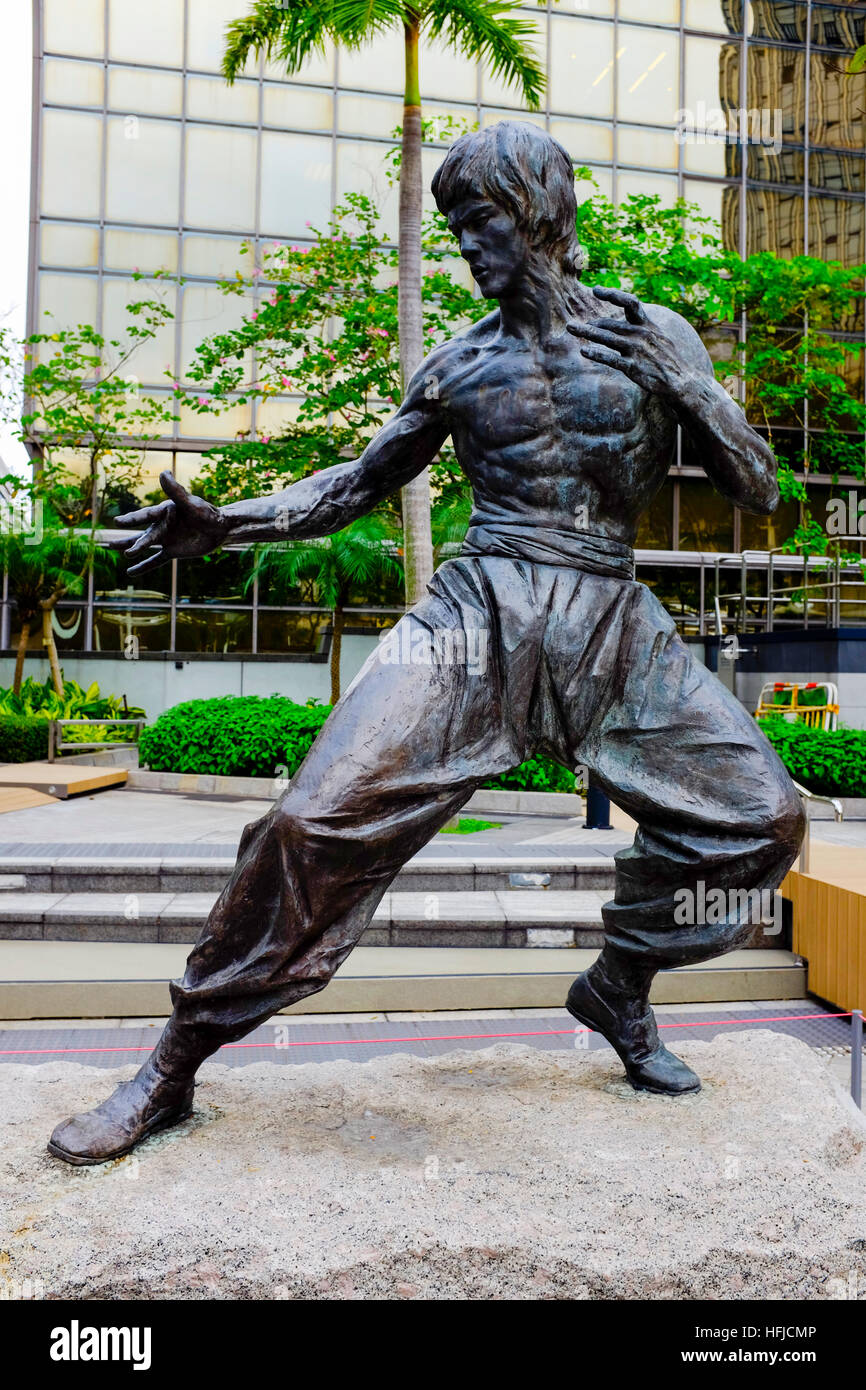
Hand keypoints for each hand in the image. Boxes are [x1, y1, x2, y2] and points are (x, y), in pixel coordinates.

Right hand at [110, 471, 228, 576]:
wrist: (219, 528)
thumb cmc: (207, 513)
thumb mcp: (191, 503)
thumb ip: (176, 491)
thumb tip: (164, 471)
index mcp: (165, 511)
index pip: (146, 516)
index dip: (132, 519)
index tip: (117, 521)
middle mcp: (162, 525)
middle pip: (143, 534)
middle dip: (130, 540)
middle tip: (111, 544)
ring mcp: (165, 539)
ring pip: (145, 545)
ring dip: (132, 549)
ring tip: (115, 549)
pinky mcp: (172, 551)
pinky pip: (155, 560)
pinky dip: (144, 567)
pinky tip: (130, 572)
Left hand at [567, 287, 685, 399]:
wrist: (681, 380)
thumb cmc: (667, 358)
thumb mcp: (658, 336)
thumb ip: (642, 325)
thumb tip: (631, 314)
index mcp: (647, 324)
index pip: (630, 302)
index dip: (613, 294)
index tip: (596, 290)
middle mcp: (641, 334)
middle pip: (610, 324)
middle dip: (591, 323)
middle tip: (574, 325)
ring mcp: (636, 350)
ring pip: (607, 338)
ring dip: (587, 332)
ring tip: (570, 327)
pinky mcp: (633, 367)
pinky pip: (610, 359)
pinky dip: (596, 353)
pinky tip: (584, 350)